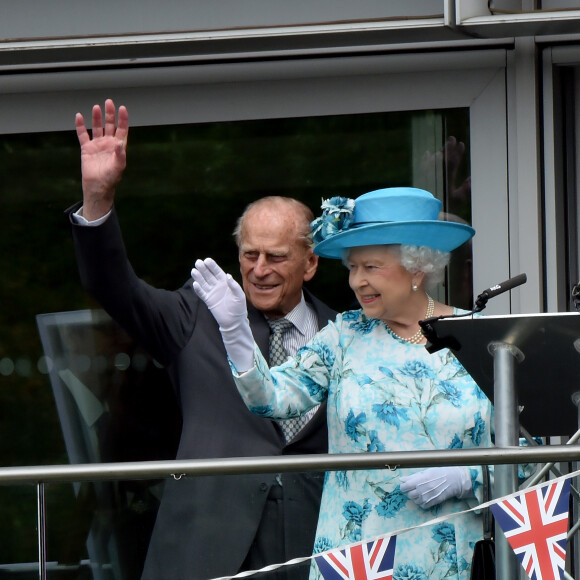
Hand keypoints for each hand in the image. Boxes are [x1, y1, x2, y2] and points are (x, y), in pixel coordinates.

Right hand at [75, 99, 127, 220]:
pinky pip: (83, 135)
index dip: (123, 119)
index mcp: (118, 147)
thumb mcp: (118, 167)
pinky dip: (80, 126)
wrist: (97, 187)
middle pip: (110, 125)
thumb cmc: (111, 178)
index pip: (122, 130)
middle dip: (110, 114)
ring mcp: (97, 145)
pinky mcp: (86, 149)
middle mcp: (108, 143)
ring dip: (97, 117)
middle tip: (109, 102)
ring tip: (96, 107)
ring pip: (97, 127)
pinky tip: (79, 116)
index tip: (122, 108)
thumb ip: (120, 155)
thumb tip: (119, 143)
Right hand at [192, 258, 246, 330]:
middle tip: (198, 262)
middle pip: (209, 275)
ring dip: (198, 277)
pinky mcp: (208, 300)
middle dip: (203, 269)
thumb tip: (228, 275)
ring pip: (203, 283)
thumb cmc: (239, 307)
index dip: (212, 266)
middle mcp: (217, 286)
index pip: (217, 272)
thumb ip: (234, 286)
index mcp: (225, 282)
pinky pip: (202, 293)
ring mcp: (212, 292)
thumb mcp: (239, 295)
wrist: (234, 321)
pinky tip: (195, 284)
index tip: (207, 260)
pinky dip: (198, 289)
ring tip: (194, 270)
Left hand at [400, 467, 471, 508]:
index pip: (405, 487)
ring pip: (415, 501)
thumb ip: (413, 477)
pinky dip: (421, 503)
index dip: (403, 486)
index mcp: (421, 480)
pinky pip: (423, 506)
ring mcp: (429, 497)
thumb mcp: (426, 471)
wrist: (454, 480)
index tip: (405, 485)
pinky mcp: (434, 502)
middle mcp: (424, 489)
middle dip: (410, 491)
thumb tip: (402, 480)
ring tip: (420, 492)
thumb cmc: (440, 473)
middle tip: (414, 488)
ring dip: (415, 497)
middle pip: (409, 495)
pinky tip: (424, 497)